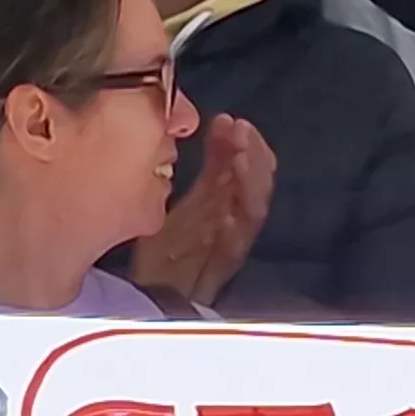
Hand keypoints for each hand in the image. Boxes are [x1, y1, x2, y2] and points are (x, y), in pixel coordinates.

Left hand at [138, 115, 275, 305]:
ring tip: (239, 159)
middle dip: (251, 156)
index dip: (246, 143)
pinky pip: (233, 249)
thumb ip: (213, 166)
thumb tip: (224, 122)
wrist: (158, 294)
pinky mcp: (220, 268)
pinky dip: (235, 229)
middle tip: (240, 131)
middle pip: (256, 185)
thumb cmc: (174, 247)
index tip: (232, 121)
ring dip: (249, 183)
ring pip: (252, 211)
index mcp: (229, 201)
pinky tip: (229, 213)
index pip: (249, 166)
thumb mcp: (192, 197)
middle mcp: (236, 219)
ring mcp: (231, 244)